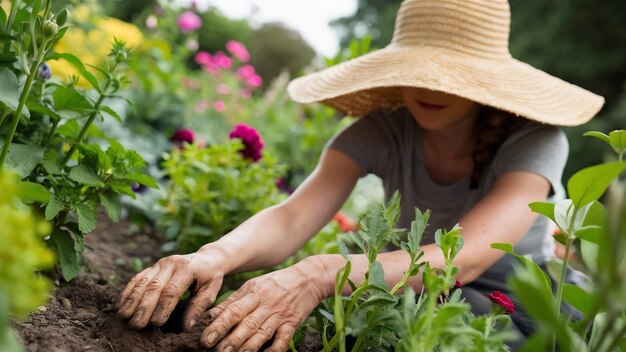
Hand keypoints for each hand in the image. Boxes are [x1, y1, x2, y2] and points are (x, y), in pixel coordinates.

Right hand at [116, 246, 227, 329]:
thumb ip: (199, 307)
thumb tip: (187, 326)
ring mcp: (160, 263)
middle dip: (144, 307)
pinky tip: (121, 304)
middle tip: (136, 324)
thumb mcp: (210, 291)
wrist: (207, 258)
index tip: (155, 324)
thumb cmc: (210, 278)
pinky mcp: (153, 266)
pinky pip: (138, 278)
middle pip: (154, 286)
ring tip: (124, 316)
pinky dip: (128, 291)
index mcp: (187, 268)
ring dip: (131, 299)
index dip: (162, 308)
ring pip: (142, 281)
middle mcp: (171, 263)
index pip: (172, 290)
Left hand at [202, 257, 328, 351]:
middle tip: (211, 348)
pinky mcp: (292, 323)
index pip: (232, 309)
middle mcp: (265, 302)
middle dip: (227, 337)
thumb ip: (235, 300)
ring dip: (245, 346)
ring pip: (260, 332)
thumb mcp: (254, 285)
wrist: (309, 277)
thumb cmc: (276, 283)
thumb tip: (211, 316)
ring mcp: (279, 314)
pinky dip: (273, 350)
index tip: (202, 336)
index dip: (217, 323)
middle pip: (244, 322)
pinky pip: (282, 340)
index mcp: (253, 291)